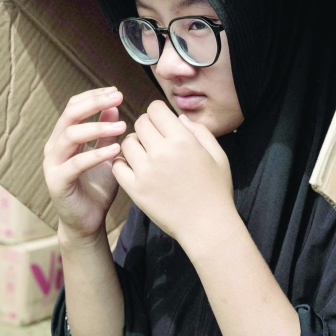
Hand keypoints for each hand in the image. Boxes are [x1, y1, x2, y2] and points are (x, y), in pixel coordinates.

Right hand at [43, 88, 126, 241]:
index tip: (116, 91)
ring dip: (98, 127)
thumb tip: (113, 106)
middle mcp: (55, 147)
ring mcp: (53, 164)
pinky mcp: (57, 182)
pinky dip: (96, 154)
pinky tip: (116, 150)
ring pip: (70, 136)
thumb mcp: (106, 154)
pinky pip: (76, 164)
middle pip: (70, 115)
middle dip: (94, 103)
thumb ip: (106, 133)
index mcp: (64, 137)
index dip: (94, 96)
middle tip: (118, 97)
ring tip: (122, 126)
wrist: (88, 222)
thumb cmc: (97, 187)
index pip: (74, 106)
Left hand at [113, 101, 236, 254]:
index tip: (162, 122)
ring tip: (145, 153)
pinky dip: (123, 163)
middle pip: (140, 123)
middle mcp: (161, 152)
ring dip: (135, 144)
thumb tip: (179, 118)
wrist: (207, 226)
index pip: (155, 109)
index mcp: (183, 140)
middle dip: (147, 127)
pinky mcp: (135, 190)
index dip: (158, 112)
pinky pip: (117, 166)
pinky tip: (135, 167)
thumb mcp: (218, 155)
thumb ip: (200, 131)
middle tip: (154, 138)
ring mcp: (146, 171)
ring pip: (127, 142)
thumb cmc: (216, 189)